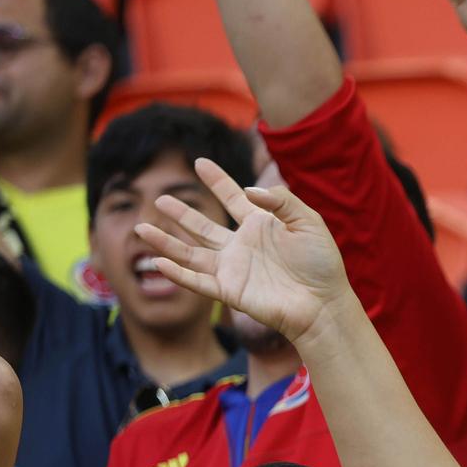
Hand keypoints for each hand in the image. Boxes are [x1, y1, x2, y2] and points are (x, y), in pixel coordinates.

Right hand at [136, 158, 357, 344]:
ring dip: (166, 242)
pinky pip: (198, 281)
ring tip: (141, 228)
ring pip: (191, 253)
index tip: (199, 162)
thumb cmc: (322, 264)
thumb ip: (281, 200)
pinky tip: (159, 262)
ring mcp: (234, 269)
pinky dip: (178, 273)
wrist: (324, 304)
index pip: (232, 197)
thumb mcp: (308, 222)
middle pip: (203, 226)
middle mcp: (242, 246)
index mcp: (261, 225)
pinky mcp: (230, 291)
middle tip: (159, 199)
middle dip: (181, 213)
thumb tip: (247, 191)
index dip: (216, 181)